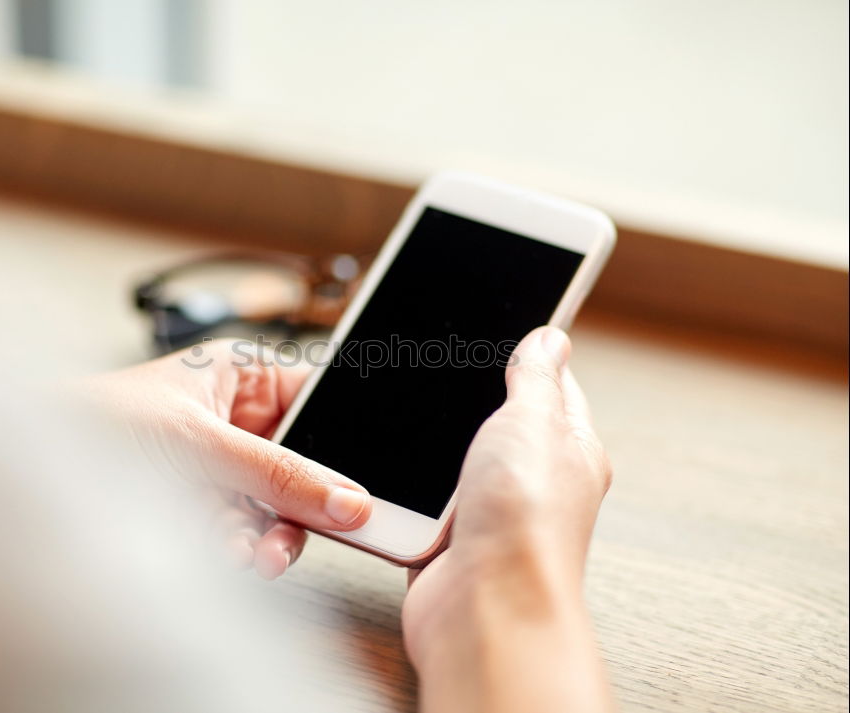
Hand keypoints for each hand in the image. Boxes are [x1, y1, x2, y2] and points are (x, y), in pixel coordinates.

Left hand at [84, 339, 371, 579]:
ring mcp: (221, 467)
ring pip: (277, 507)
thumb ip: (278, 474)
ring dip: (271, 535)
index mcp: (241, 376)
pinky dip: (240, 547)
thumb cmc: (96, 422)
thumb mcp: (198, 442)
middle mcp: (237, 419)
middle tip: (307, 532)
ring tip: (254, 555)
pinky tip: (224, 551)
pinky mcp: (203, 509)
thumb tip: (350, 499)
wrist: (26, 475)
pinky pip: (246, 533)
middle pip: (303, 464)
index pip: (318, 401)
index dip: (345, 439)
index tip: (369, 482)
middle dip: (302, 503)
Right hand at [402, 326, 613, 712]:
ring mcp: (492, 513)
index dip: (527, 357)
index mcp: (570, 448)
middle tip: (439, 373)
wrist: (485, 607)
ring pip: (454, 461)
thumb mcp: (533, 420)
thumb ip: (537, 377)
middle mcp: (535, 482)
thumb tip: (551, 339)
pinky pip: (425, 502)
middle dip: (465, 401)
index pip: (554, 387)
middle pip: (497, 422)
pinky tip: (396, 477)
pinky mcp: (451, 541)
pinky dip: (410, 491)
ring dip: (433, 450)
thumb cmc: (524, 519)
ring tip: (410, 422)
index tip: (497, 330)